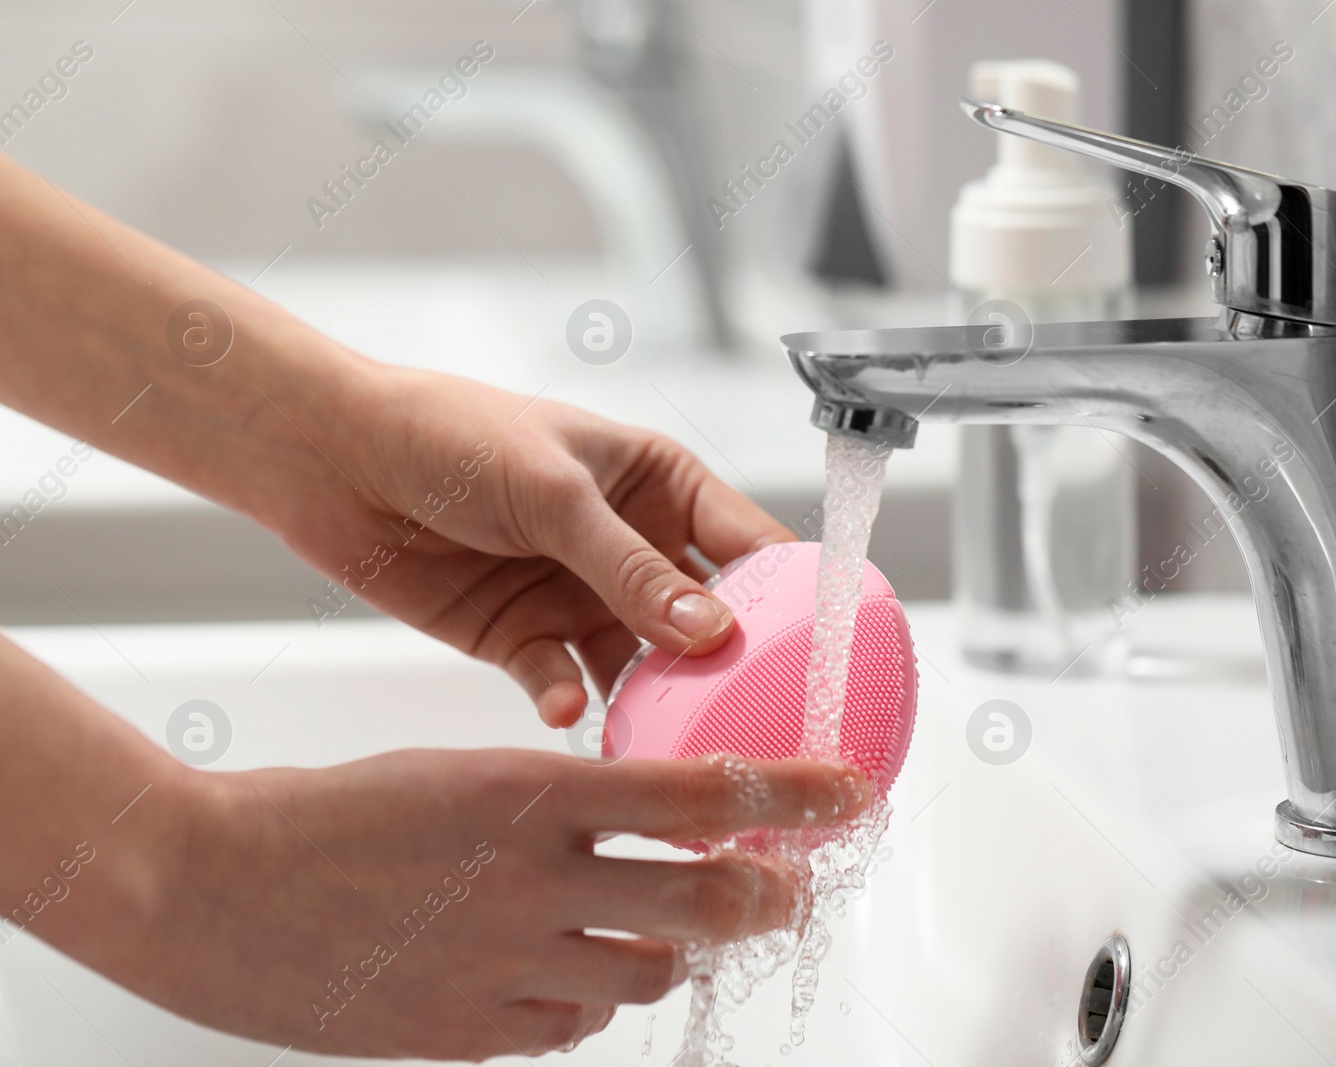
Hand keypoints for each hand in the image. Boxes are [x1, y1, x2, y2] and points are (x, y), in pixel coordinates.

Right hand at [107, 751, 869, 1059]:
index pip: (697, 794)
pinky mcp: (468, 1033)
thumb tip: (637, 827)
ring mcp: (503, 967)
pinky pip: (571, 1025)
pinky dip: (592, 998)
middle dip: (765, 896)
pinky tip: (577, 973)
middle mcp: (532, 882)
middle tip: (788, 888)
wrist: (209, 886)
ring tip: (671, 934)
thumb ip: (555, 806)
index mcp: (529, 794)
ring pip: (646, 975)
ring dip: (674, 952)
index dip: (788, 796)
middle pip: (701, 904)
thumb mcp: (459, 774)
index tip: (846, 790)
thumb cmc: (326, 814)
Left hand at [274, 365, 791, 727]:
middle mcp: (632, 547)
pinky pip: (565, 681)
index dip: (794, 596)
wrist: (336, 461)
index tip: (828, 653)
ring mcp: (581, 596)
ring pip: (641, 665)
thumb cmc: (452, 436)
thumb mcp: (555, 493)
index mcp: (659, 485)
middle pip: (705, 619)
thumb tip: (712, 631)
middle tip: (763, 722)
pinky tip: (569, 709)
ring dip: (653, 701)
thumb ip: (631, 568)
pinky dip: (570, 700)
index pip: (751, 543)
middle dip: (731, 670)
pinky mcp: (525, 638)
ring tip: (669, 741)